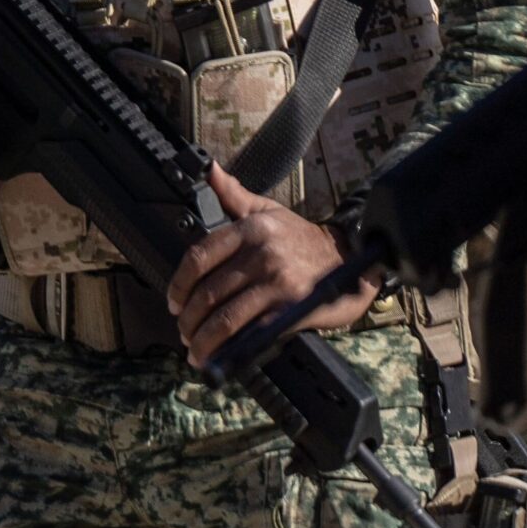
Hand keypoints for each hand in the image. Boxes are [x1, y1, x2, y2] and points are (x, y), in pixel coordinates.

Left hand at [168, 164, 377, 366]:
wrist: (353, 257)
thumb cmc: (302, 237)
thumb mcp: (269, 210)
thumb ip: (234, 195)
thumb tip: (209, 170)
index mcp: (250, 228)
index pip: (200, 257)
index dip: (180, 284)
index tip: (173, 301)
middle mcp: (262, 254)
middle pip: (210, 293)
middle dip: (190, 319)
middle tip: (184, 332)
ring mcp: (279, 283)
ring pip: (228, 317)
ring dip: (205, 339)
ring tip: (196, 350)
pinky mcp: (295, 308)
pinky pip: (256, 331)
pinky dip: (234, 348)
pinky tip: (223, 357)